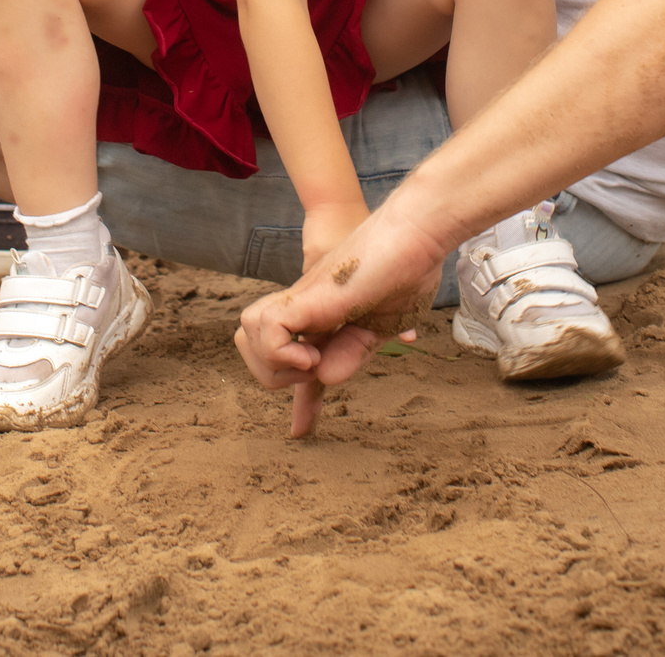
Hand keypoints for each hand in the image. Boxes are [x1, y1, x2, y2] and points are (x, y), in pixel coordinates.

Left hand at [235, 206, 447, 437]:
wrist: (415, 233)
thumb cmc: (409, 271)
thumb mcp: (383, 325)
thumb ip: (352, 351)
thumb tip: (323, 379)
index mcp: (328, 319)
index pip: (299, 360)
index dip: (303, 401)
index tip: (300, 432)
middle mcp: (305, 309)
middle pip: (258, 351)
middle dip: (278, 376)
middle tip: (314, 368)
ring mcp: (301, 300)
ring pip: (249, 338)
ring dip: (276, 365)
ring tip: (311, 358)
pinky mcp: (304, 296)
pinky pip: (267, 333)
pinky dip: (282, 354)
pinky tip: (310, 353)